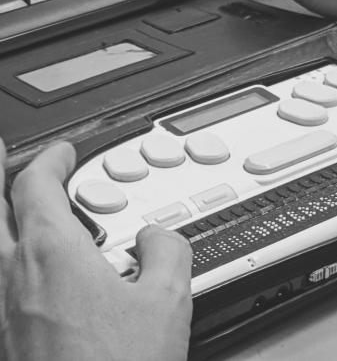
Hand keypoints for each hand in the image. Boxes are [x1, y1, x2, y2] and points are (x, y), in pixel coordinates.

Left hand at [0, 140, 191, 360]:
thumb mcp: (167, 300)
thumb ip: (167, 250)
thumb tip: (156, 237)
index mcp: (51, 256)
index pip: (36, 185)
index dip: (50, 159)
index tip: (64, 152)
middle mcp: (11, 278)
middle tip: (1, 152)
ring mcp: (0, 309)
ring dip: (1, 214)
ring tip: (12, 203)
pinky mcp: (4, 337)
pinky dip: (8, 255)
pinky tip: (28, 267)